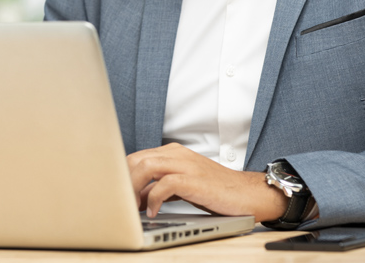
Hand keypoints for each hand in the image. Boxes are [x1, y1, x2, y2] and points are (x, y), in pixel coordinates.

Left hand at [126, 143, 286, 220]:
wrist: (248, 194)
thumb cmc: (217, 190)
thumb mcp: (184, 185)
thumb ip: (161, 186)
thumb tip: (137, 196)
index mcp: (173, 152)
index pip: (136, 157)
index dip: (122, 176)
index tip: (117, 194)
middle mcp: (178, 154)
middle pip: (136, 159)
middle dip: (123, 181)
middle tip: (120, 202)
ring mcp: (186, 165)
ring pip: (146, 167)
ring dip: (134, 188)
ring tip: (131, 206)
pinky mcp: (195, 180)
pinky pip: (165, 184)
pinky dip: (153, 199)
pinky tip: (153, 212)